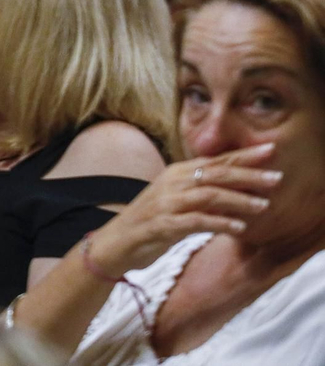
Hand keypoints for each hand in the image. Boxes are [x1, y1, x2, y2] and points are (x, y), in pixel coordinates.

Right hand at [85, 143, 280, 277]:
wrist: (116, 242)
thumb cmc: (151, 221)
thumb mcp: (177, 201)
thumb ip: (202, 192)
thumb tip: (236, 188)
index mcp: (177, 173)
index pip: (215, 160)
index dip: (243, 156)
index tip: (270, 151)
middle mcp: (172, 183)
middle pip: (215, 174)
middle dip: (248, 175)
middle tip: (276, 178)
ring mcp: (167, 203)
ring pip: (208, 195)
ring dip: (238, 200)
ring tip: (263, 205)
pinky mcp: (164, 224)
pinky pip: (196, 221)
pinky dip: (219, 222)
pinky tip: (238, 227)